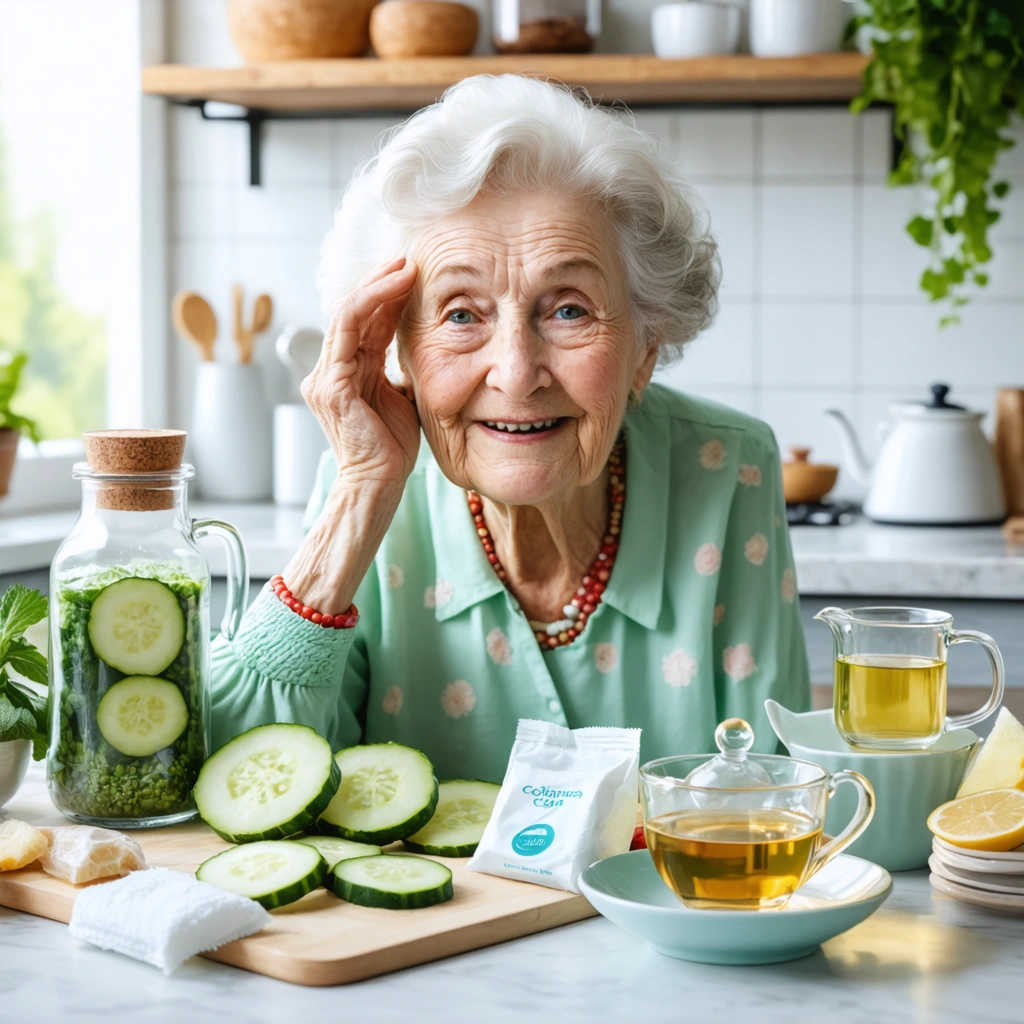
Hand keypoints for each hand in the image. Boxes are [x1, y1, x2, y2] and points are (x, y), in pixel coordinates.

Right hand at [302, 257, 419, 488]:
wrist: (379, 484)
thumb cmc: (392, 448)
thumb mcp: (402, 396)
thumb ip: (398, 369)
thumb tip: (420, 344)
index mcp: (346, 373)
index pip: (364, 323)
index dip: (387, 296)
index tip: (414, 274)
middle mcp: (330, 371)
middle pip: (352, 310)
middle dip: (380, 281)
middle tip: (409, 258)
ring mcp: (326, 376)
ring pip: (347, 312)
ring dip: (377, 285)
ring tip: (404, 266)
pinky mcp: (331, 383)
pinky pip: (346, 328)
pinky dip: (371, 303)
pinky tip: (395, 288)